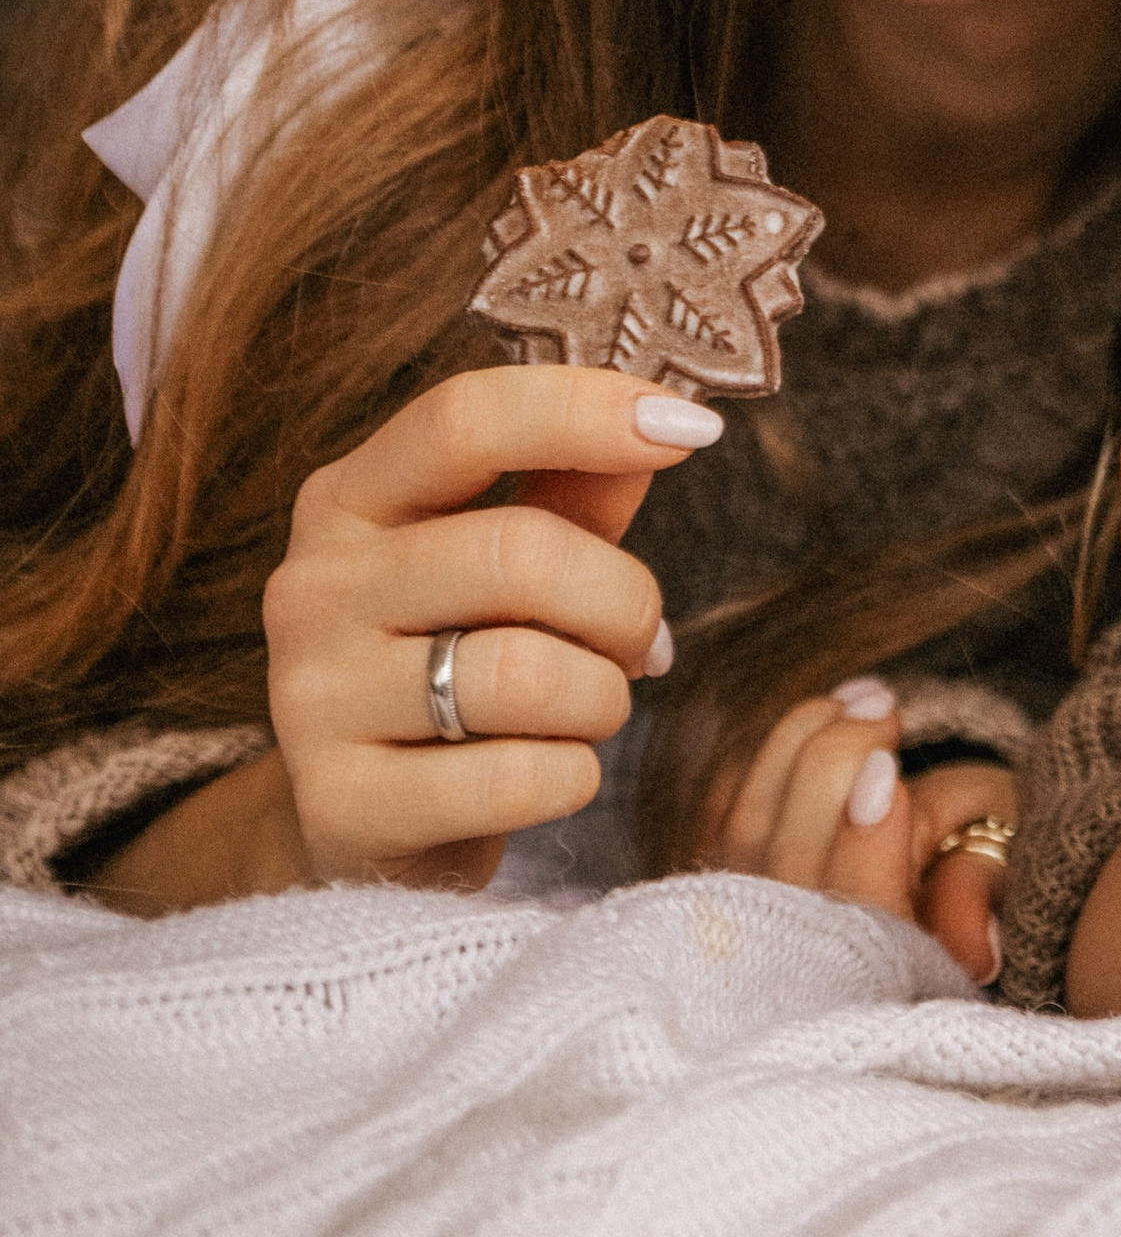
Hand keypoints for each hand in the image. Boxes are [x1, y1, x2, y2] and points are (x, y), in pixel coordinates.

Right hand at [263, 365, 712, 890]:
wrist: (374, 826)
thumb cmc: (459, 660)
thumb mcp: (508, 563)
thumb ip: (576, 489)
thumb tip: (670, 420)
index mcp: (348, 499)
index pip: (465, 419)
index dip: (586, 410)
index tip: (693, 430)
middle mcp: (312, 586)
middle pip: (519, 552)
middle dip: (623, 601)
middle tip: (644, 642)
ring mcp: (312, 699)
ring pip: (525, 673)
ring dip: (601, 697)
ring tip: (590, 708)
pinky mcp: (340, 805)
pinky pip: (516, 778)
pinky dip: (571, 776)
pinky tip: (551, 772)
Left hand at [701, 683, 1013, 981]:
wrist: (920, 874)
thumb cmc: (962, 867)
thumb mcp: (989, 870)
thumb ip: (973, 900)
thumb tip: (980, 954)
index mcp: (881, 972)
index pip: (856, 913)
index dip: (862, 842)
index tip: (885, 770)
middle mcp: (804, 963)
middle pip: (792, 861)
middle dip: (832, 765)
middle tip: (885, 706)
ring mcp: (753, 920)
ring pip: (750, 827)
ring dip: (799, 743)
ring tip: (863, 698)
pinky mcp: (727, 874)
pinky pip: (725, 806)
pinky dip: (771, 751)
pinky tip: (829, 711)